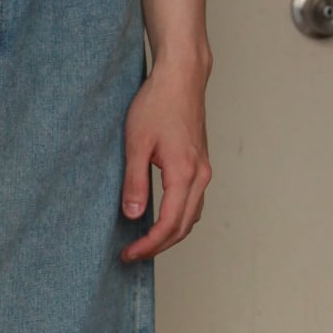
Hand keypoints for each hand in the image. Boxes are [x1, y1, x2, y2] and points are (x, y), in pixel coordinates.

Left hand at [119, 56, 210, 262]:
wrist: (181, 78)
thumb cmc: (158, 104)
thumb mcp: (136, 143)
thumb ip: (134, 182)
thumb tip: (133, 215)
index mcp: (184, 174)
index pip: (169, 224)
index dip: (148, 245)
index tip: (128, 254)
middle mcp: (200, 176)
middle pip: (184, 227)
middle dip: (158, 246)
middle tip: (132, 254)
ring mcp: (204, 170)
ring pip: (191, 216)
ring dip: (170, 234)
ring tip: (144, 241)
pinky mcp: (201, 164)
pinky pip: (194, 202)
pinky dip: (179, 218)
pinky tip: (161, 217)